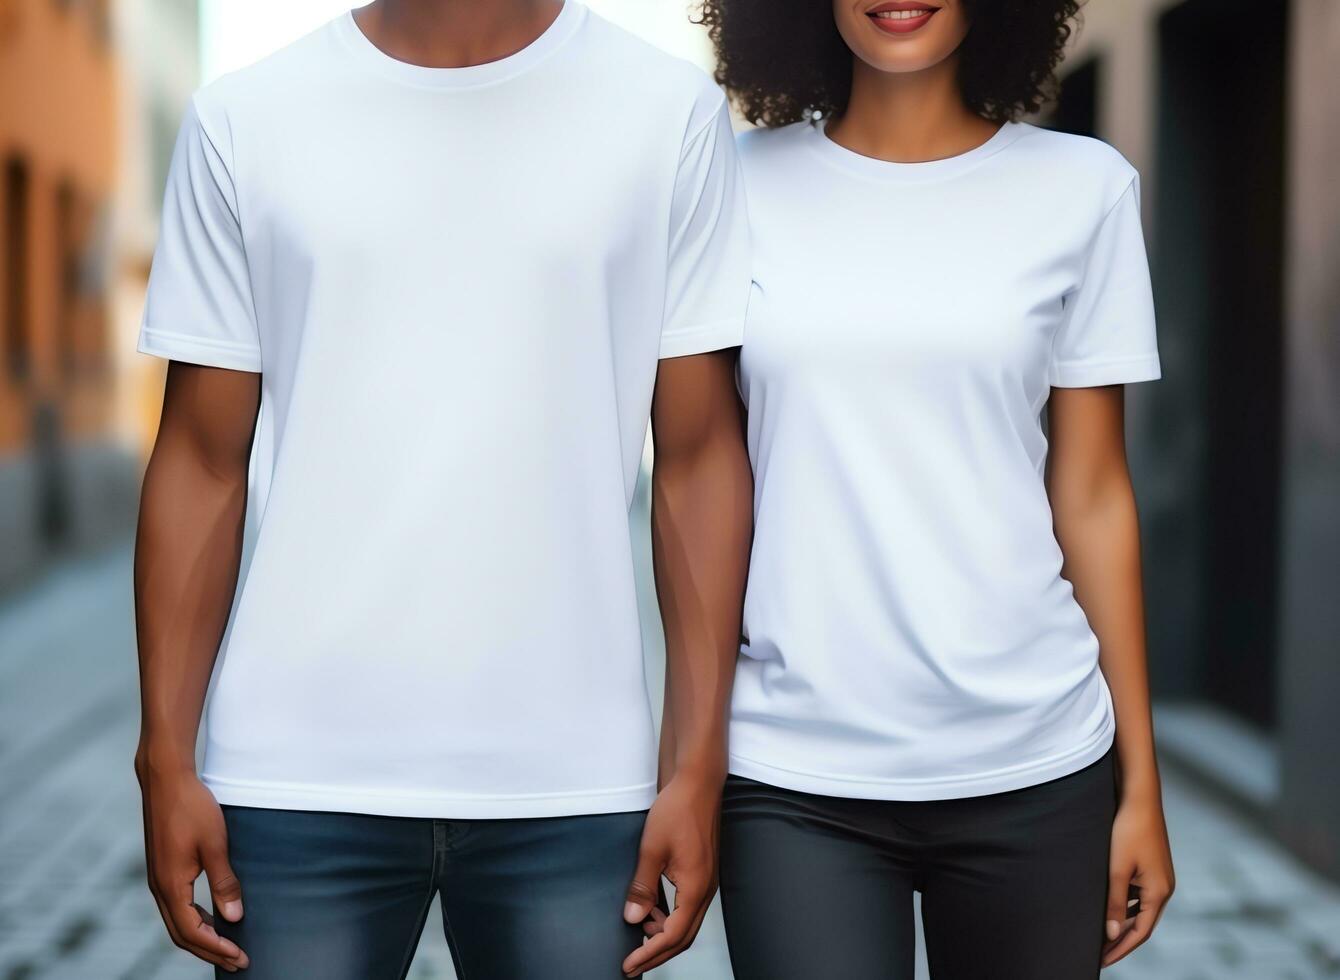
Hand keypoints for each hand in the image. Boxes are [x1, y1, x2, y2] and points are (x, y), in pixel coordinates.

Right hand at [135, 753, 248, 971]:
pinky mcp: (162, 870)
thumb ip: (224, 883)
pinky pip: (176, 907)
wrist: (166, 780)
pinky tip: (212, 919)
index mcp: (170, 886)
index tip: (240, 958)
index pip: (193, 933)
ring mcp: (158, 879)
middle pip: (182, 935)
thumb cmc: (191, 807)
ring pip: (177, 922)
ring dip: (202, 938)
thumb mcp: (215, 845)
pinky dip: (194, 921)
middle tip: (237, 963)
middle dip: (210, 951)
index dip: (217, 949)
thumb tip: (234, 918)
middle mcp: (159, 888)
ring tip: (227, 947)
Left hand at [621, 773, 721, 976]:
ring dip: (664, 932)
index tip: (629, 965)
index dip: (650, 954)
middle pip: (685, 936)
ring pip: (687, 922)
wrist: (697, 782)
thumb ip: (643, 887)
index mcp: (696, 887)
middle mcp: (706, 888)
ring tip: (639, 930)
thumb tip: (633, 918)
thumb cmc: (678, 809)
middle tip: (633, 963)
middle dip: (658, 952)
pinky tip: (652, 909)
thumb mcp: (652, 848)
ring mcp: (706, 880)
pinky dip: (670, 915)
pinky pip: (688, 905)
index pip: (673, 935)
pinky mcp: (703, 871)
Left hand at [1103, 793, 1173, 966]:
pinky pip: (1137, 894)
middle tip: (1097, 952)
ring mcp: (1158, 877)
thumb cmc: (1129, 830)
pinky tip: (1107, 907)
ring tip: (1099, 933)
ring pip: (1138, 909)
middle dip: (1120, 939)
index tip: (1102, 961)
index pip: (1140, 932)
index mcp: (1159, 892)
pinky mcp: (1150, 866)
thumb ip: (1114, 903)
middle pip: (1141, 923)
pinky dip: (1123, 904)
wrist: (1139, 797)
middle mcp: (1163, 888)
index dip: (1121, 948)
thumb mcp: (1117, 869)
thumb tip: (1111, 934)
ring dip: (1121, 922)